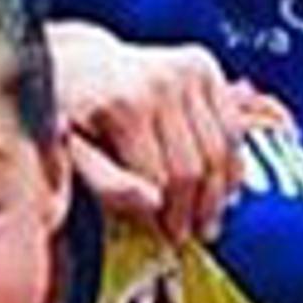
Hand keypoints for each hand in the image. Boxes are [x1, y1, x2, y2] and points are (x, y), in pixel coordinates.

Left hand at [51, 22, 279, 241]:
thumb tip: (153, 205)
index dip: (168, 217)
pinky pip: (232, 126)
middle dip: (195, 210)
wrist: (80, 62)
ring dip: (219, 192)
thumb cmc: (70, 112)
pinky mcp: (202, 65)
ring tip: (209, 219)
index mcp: (123, 104)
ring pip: (220, 149)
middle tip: (191, 235)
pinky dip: (232, 161)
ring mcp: (185, 69)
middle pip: (194, 166)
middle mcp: (160, 80)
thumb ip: (107, 184)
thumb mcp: (69, 153)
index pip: (161, 179)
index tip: (169, 240)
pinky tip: (223, 187)